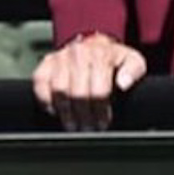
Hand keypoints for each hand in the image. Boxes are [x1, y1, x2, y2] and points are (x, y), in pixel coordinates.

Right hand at [31, 33, 146, 131]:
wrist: (93, 45)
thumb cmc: (112, 58)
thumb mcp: (132, 60)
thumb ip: (133, 70)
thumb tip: (124, 83)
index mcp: (100, 54)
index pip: (99, 90)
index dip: (100, 111)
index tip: (102, 124)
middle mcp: (78, 53)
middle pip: (78, 93)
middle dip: (84, 116)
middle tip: (87, 129)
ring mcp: (60, 57)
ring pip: (59, 91)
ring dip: (66, 113)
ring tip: (73, 125)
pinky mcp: (46, 63)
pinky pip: (40, 84)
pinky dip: (45, 100)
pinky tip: (56, 110)